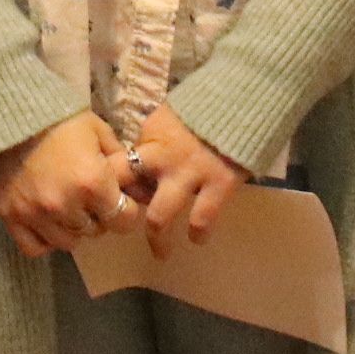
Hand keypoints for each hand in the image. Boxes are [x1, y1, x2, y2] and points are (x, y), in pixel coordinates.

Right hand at [0, 111, 133, 257]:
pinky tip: (47, 221)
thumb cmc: (61, 120)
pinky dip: (45, 239)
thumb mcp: (99, 132)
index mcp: (92, 182)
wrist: (11, 113)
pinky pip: (35, 247)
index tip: (119, 201)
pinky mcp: (11, 217)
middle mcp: (65, 205)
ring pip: (68, 242)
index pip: (123, 220)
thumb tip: (139, 187)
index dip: (126, 211)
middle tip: (90, 199)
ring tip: (68, 207)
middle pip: (95, 231)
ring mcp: (35, 214)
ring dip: (72, 228)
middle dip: (98, 217)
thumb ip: (122, 162)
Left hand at [124, 103, 249, 254]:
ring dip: (158, 240)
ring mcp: (190, 172)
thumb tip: (135, 167)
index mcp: (148, 137)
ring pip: (159, 216)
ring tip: (161, 253)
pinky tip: (198, 238)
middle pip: (125, 189)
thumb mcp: (168, 118)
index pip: (115, 165)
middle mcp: (162, 156)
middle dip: (118, 213)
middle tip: (123, 230)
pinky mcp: (219, 183)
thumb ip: (151, 142)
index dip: (108, 185)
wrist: (246, 100)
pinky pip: (202, 218)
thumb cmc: (204, 109)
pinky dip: (199, 232)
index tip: (109, 201)